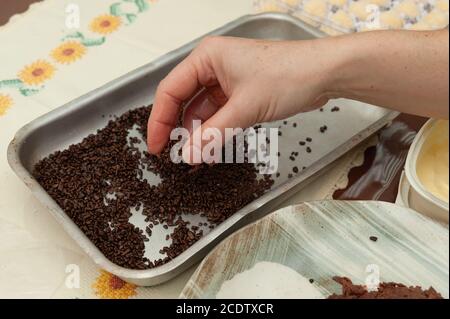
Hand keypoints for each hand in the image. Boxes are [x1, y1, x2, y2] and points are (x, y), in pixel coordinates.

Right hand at [146, 36, 334, 162]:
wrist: (324, 74)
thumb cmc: (288, 75)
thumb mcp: (245, 108)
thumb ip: (213, 134)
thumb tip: (188, 155)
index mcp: (206, 57)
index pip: (170, 90)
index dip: (159, 120)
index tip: (156, 147)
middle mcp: (213, 65)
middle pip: (183, 100)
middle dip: (178, 128)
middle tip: (172, 155)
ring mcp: (227, 79)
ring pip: (202, 109)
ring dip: (198, 132)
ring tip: (195, 156)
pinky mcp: (241, 92)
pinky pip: (219, 113)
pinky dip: (215, 130)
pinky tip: (212, 147)